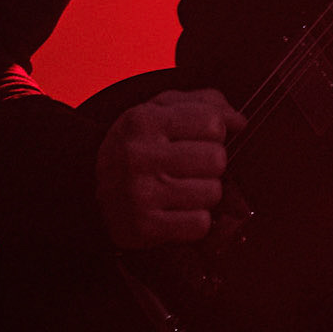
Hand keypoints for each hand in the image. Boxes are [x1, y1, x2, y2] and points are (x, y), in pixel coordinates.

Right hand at [96, 88, 245, 249]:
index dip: (213, 133)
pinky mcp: (143, 227)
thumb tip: (240, 121)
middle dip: (211, 164)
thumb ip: (206, 104)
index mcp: (144, 120)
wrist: (92, 187)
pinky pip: (200, 224)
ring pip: (213, 192)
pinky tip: (178, 212)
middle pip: (217, 159)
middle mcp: (138, 155)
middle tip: (191, 168)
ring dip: (204, 193)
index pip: (213, 124)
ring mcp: (139, 193)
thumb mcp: (163, 110)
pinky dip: (196, 220)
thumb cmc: (140, 145)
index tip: (197, 140)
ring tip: (182, 189)